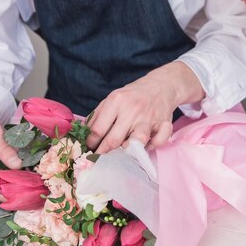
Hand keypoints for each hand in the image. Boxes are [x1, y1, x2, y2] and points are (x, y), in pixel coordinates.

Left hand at [87, 62, 203, 153]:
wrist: (160, 86)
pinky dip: (152, 146)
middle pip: (113, 139)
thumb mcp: (112, 99)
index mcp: (116, 101)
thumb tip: (82, 135)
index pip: (97, 129)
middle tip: (99, 160)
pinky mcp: (164, 123)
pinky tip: (145, 146)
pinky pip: (159, 141)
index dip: (90, 144)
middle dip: (103, 153)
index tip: (88, 150)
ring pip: (137, 141)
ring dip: (128, 152)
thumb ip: (97, 116)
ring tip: (123, 155)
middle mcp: (132, 109)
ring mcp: (149, 117)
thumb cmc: (132, 96)